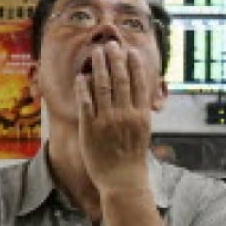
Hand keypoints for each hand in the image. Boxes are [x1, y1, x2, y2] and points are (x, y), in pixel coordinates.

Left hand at [75, 41, 152, 193]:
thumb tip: (140, 92)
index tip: (129, 51)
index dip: (133, 65)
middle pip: (120, 80)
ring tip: (96, 52)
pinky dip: (83, 88)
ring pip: (103, 87)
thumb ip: (140, 111)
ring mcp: (107, 121)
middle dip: (115, 59)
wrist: (123, 181)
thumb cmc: (132, 157)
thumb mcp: (143, 132)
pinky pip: (86, 103)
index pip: (138, 83)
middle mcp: (125, 115)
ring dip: (99, 66)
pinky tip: (82, 77)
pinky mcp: (90, 129)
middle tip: (110, 44)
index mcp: (141, 115)